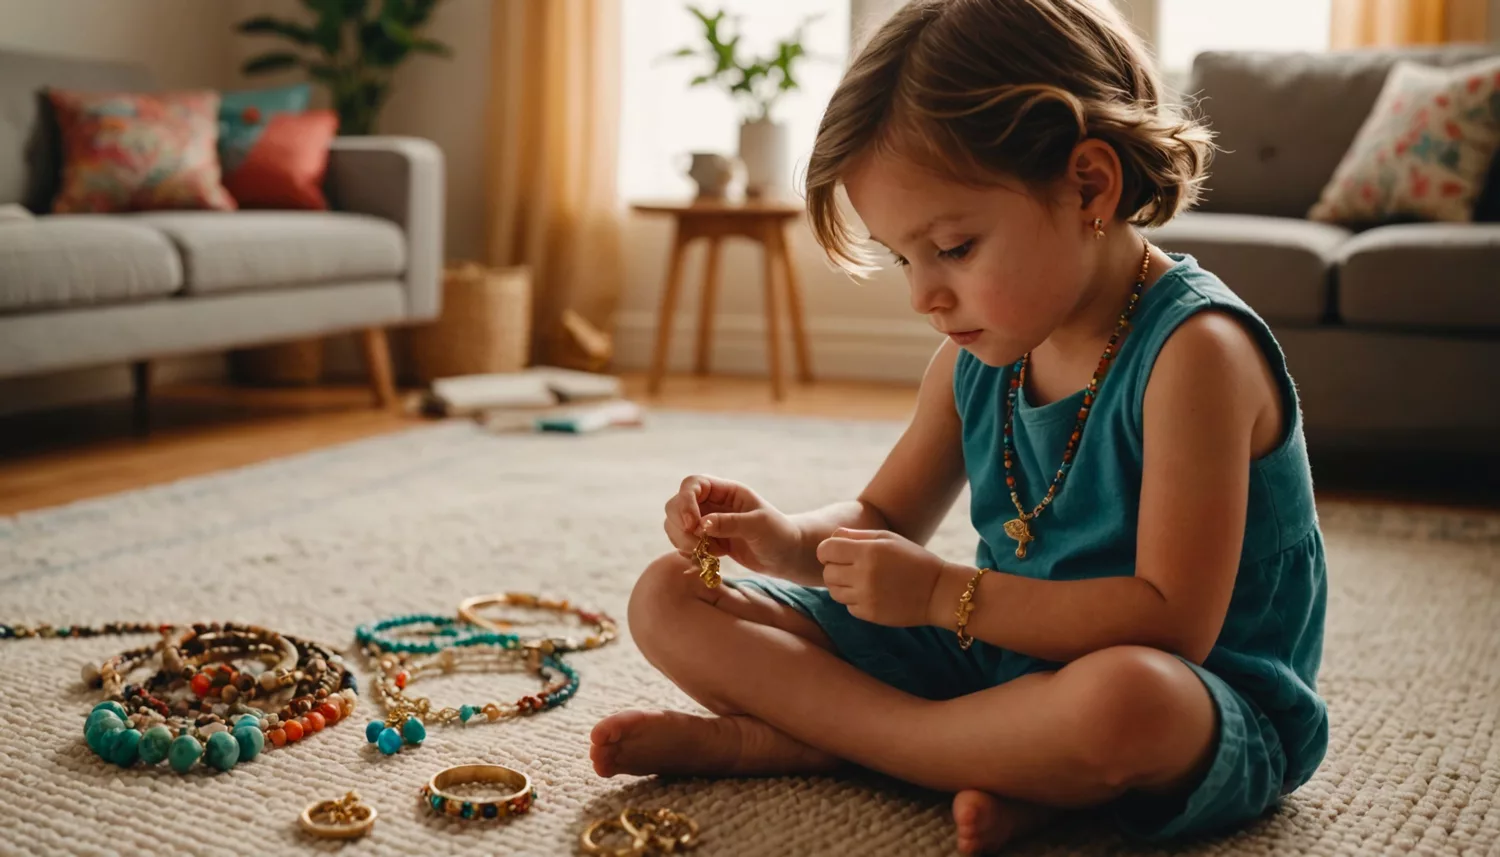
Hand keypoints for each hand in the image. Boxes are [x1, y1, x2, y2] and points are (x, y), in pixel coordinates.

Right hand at [663, 476, 802, 574]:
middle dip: (680, 526)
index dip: (685, 501)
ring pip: (675, 526)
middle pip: (676, 504)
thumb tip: (702, 524)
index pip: (693, 484)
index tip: (691, 524)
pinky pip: (682, 543)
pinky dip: (689, 553)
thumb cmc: (779, 534)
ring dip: (684, 542)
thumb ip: (730, 523)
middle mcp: (712, 503)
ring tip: (711, 553)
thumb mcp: (759, 526)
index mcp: (726, 491)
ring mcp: (707, 522)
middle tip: (699, 544)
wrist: (786, 556)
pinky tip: (711, 559)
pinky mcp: (706, 540)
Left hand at [816, 528, 954, 626]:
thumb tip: (832, 536)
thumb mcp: (888, 539)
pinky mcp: (870, 614)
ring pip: (834, 592)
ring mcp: (866, 596)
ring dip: (842, 586)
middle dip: (834, 569)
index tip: (836, 553)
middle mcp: (863, 574)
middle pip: (827, 573)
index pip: (825, 550)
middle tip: (851, 568)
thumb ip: (857, 536)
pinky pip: (848, 606)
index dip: (827, 551)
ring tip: (860, 581)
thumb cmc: (913, 559)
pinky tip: (871, 594)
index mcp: (867, 551)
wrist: (938, 591)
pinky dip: (854, 601)